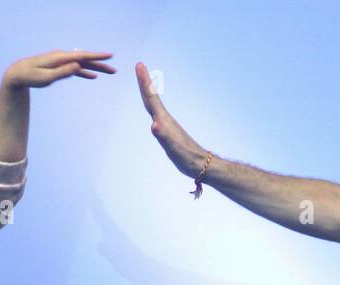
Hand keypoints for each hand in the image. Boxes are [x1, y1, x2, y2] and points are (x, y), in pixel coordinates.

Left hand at [3, 50, 115, 89]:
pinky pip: (75, 68)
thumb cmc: (30, 77)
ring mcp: (61, 61)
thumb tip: (78, 66)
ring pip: (82, 64)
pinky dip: (84, 72)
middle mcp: (62, 57)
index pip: (82, 56)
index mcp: (60, 58)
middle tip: (115, 70)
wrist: (18, 74)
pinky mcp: (59, 67)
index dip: (97, 56)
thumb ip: (62, 72)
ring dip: (95, 68)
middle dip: (101, 64)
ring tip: (109, 72)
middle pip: (85, 59)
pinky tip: (93, 76)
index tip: (110, 55)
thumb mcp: (46, 78)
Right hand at [135, 62, 209, 177]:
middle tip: (139, 66)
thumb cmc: (187, 157)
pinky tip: (152, 107)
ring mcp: (167, 124)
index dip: (144, 82)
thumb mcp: (174, 149)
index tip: (140, 66)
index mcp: (165, 121)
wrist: (200, 164)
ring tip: (143, 82)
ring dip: (148, 92)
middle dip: (144, 82)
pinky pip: (156, 114)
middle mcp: (165, 119)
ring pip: (154, 104)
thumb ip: (164, 136)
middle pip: (152, 97)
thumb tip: (154, 124)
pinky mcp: (168, 131)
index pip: (151, 99)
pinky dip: (152, 106)